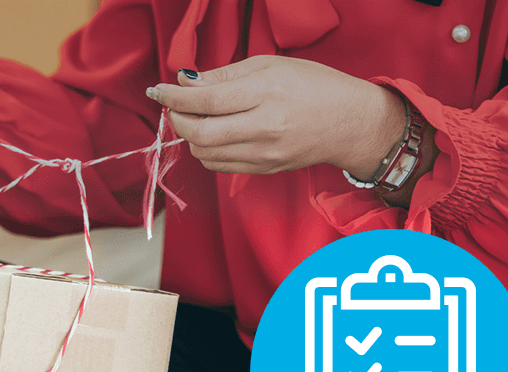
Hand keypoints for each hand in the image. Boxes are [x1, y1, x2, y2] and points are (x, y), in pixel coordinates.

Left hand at [146, 56, 404, 178]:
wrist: (351, 123)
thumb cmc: (313, 87)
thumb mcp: (270, 66)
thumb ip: (225, 75)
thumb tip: (185, 82)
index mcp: (267, 93)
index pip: (207, 99)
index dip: (174, 97)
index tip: (157, 90)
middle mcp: (265, 127)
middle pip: (201, 133)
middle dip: (177, 119)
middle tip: (174, 106)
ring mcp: (265, 153)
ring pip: (205, 153)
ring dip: (190, 136)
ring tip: (196, 117)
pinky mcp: (265, 169)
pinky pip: (219, 165)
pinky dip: (206, 150)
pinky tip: (212, 134)